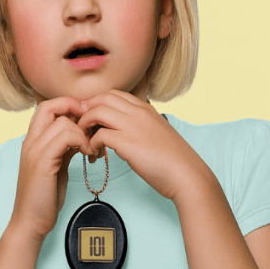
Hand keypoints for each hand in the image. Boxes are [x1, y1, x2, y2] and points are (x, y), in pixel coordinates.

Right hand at [11, 97, 97, 239]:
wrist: (30, 221)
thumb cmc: (45, 196)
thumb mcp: (57, 165)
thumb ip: (64, 147)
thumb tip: (81, 135)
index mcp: (33, 140)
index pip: (48, 107)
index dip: (69, 106)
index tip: (87, 120)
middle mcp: (31, 141)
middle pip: (51, 106)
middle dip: (76, 110)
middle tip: (92, 126)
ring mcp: (34, 151)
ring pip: (63, 122)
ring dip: (84, 132)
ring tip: (92, 149)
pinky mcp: (42, 163)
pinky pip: (65, 137)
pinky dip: (81, 141)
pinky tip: (89, 155)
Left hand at [77, 90, 211, 201]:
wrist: (187, 175)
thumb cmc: (173, 159)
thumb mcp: (157, 132)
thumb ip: (141, 126)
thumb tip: (125, 131)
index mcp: (146, 108)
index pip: (114, 93)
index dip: (98, 103)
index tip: (92, 118)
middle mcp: (139, 112)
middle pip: (102, 98)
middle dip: (87, 110)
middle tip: (82, 127)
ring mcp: (133, 126)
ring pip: (96, 112)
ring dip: (85, 126)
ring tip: (86, 142)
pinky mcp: (127, 143)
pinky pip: (99, 135)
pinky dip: (91, 144)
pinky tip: (94, 155)